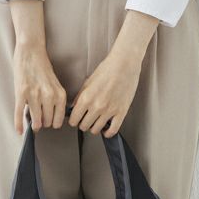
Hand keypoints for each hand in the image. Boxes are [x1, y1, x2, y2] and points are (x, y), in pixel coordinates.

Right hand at [12, 42, 66, 133]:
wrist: (31, 51)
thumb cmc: (42, 66)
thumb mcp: (55, 84)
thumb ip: (55, 100)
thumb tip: (50, 117)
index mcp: (59, 94)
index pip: (58, 120)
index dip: (54, 123)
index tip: (51, 123)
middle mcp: (48, 96)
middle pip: (47, 121)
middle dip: (44, 122)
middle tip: (41, 120)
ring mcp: (34, 95)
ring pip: (35, 120)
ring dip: (35, 124)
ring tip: (34, 124)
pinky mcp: (21, 93)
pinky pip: (19, 113)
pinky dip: (19, 124)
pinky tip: (20, 131)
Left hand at [68, 9, 158, 136]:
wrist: (124, 64)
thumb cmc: (107, 70)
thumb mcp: (88, 82)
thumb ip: (80, 97)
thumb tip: (74, 108)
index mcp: (86, 98)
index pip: (74, 119)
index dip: (73, 121)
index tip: (75, 120)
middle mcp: (97, 106)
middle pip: (84, 126)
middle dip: (83, 124)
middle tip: (85, 120)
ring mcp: (110, 111)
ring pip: (96, 130)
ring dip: (94, 128)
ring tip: (95, 123)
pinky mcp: (121, 112)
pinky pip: (113, 130)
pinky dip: (107, 133)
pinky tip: (105, 130)